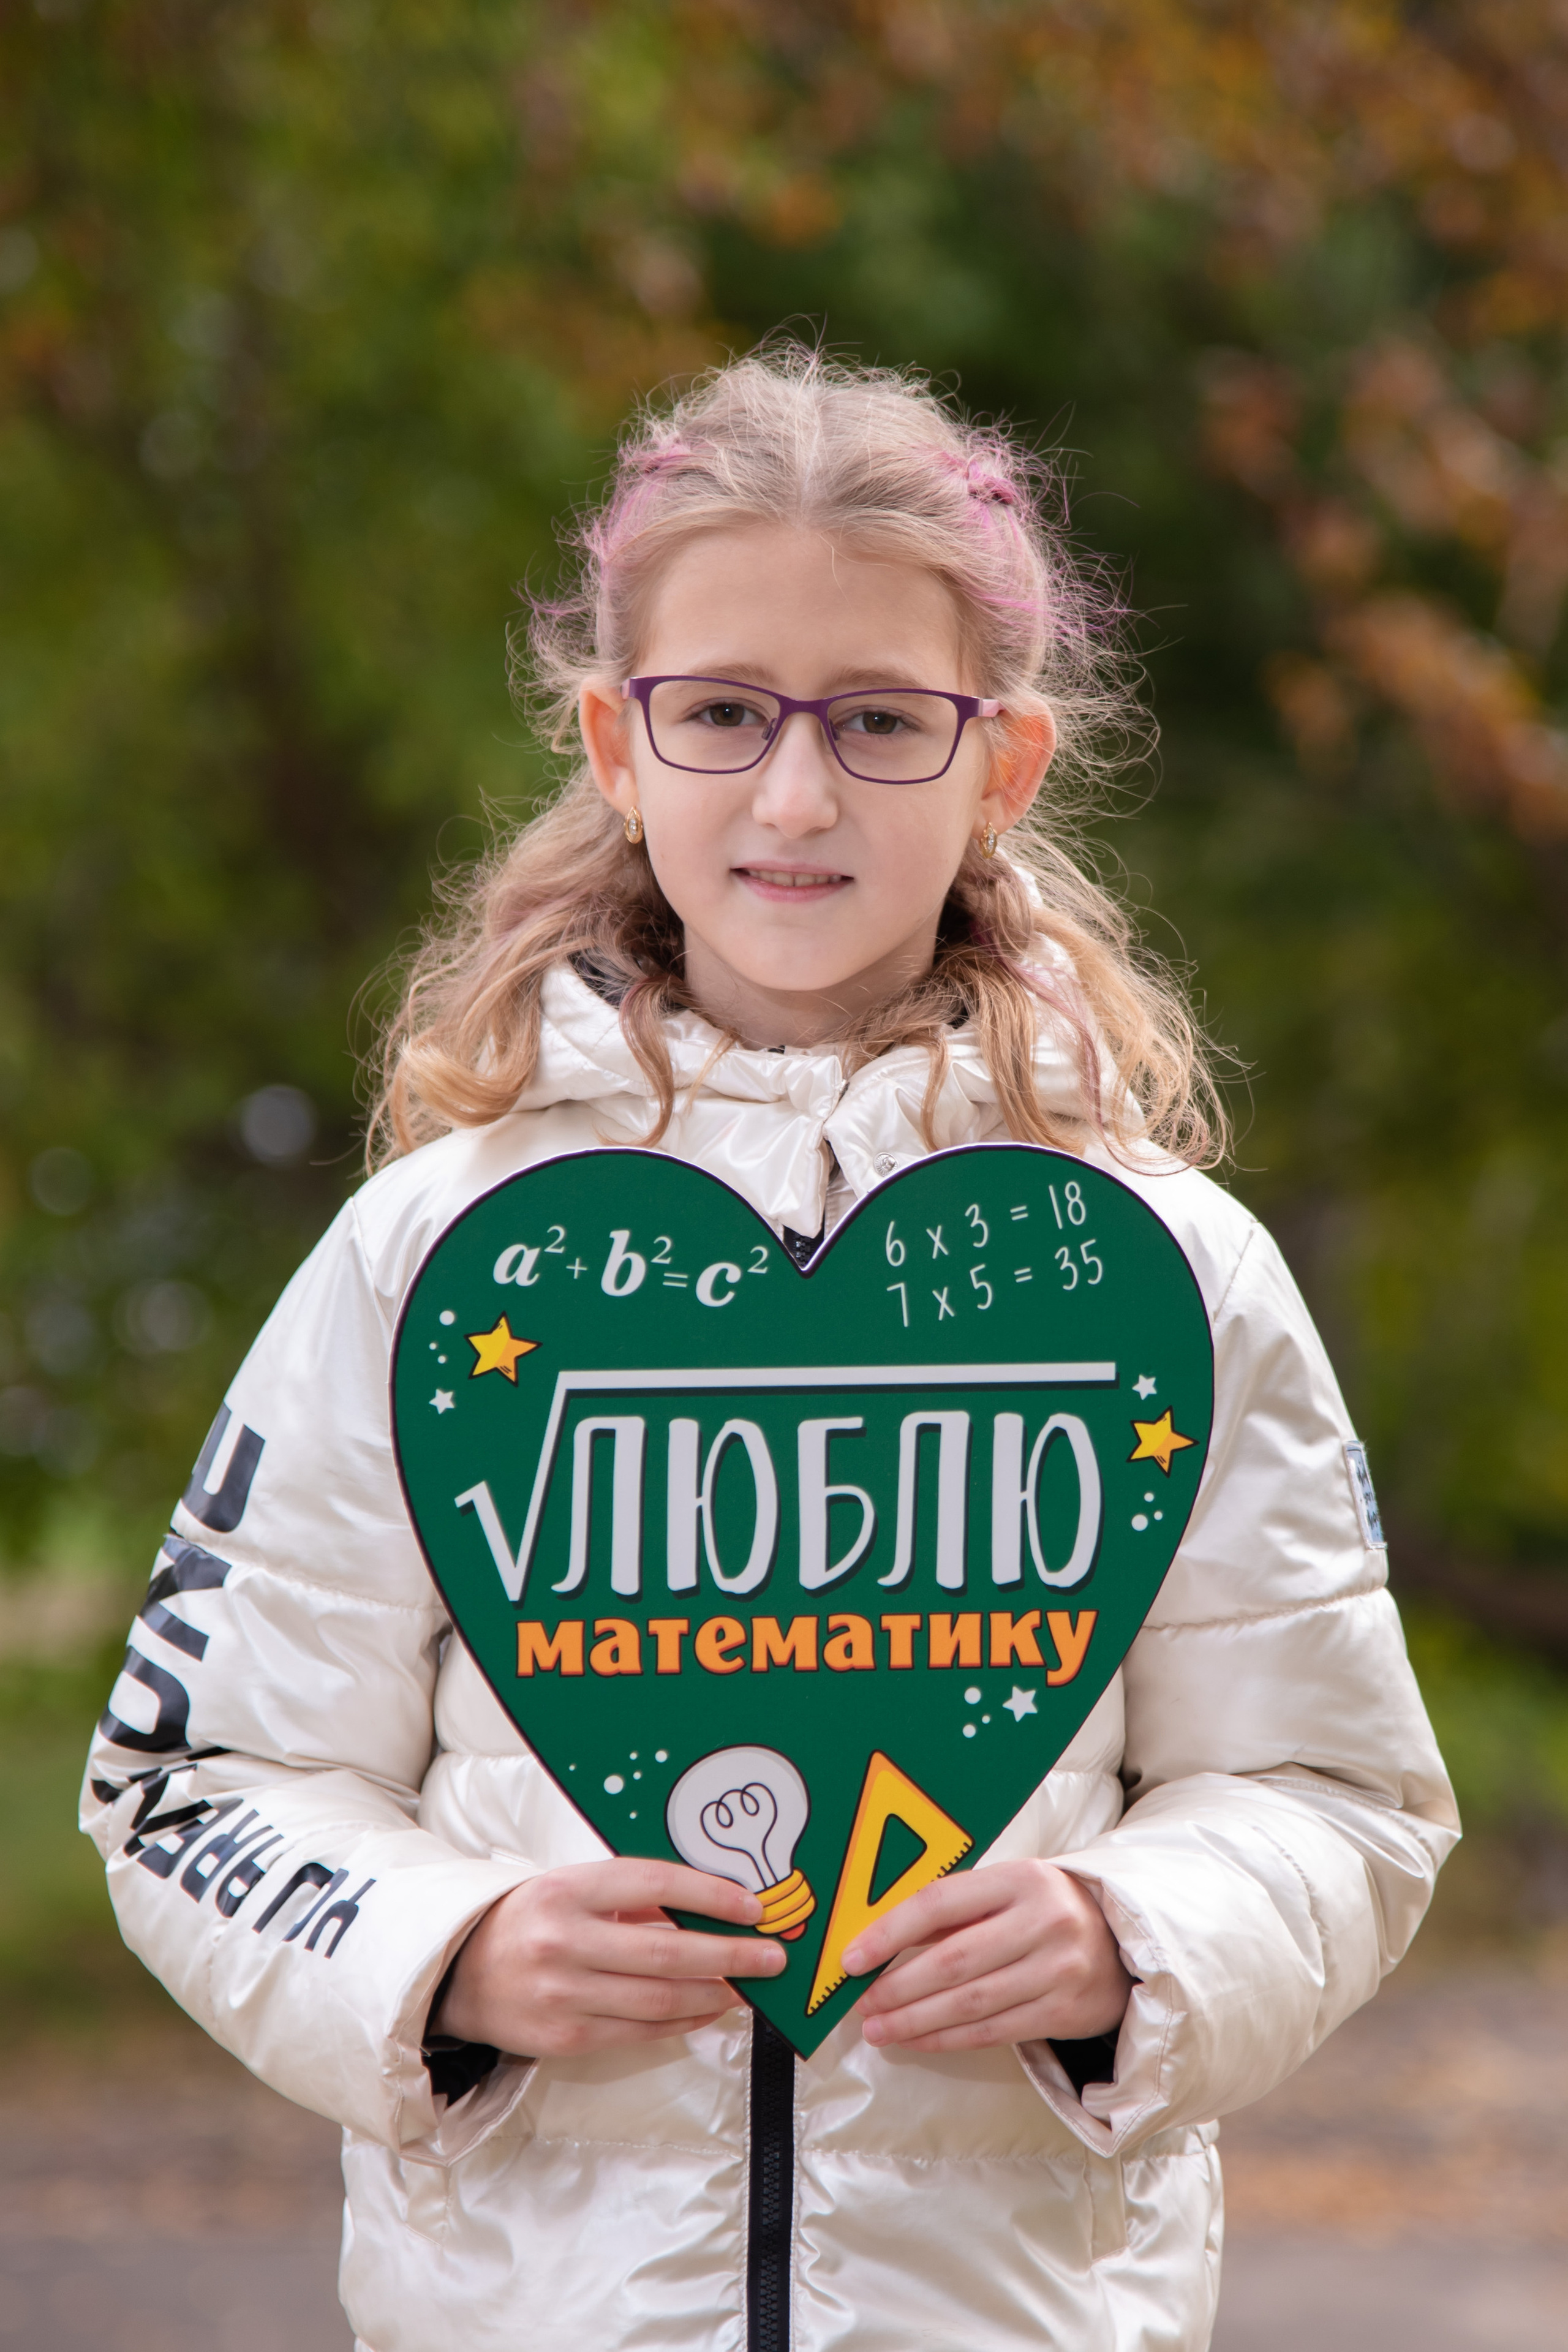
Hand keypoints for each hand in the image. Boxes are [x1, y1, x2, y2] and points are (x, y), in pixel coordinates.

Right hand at [432, 1860, 784, 2057]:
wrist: (461, 1974)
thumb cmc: (531, 1921)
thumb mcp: (572, 1889)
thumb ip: (631, 1898)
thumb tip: (706, 1908)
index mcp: (567, 1889)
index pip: (654, 1883)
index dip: (709, 1894)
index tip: (752, 1906)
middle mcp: (564, 1940)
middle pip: (666, 1952)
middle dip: (729, 1955)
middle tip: (771, 1957)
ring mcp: (564, 1993)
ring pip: (659, 2000)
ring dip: (714, 1994)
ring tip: (749, 1987)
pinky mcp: (566, 2037)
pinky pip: (639, 2031)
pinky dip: (683, 2023)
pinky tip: (709, 2010)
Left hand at [846, 1860, 1132, 2054]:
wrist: (1122, 1942)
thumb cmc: (1047, 1909)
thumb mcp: (1009, 1890)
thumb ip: (957, 1909)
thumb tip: (882, 1938)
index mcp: (1020, 1878)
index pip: (941, 1902)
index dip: (891, 1932)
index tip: (852, 1957)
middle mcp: (1041, 1921)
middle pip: (952, 1960)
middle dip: (898, 1986)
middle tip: (861, 2003)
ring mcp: (1056, 1969)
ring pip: (969, 2002)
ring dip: (915, 2020)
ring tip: (878, 2029)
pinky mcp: (1064, 2011)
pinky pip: (993, 2030)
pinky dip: (948, 2038)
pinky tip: (917, 2040)